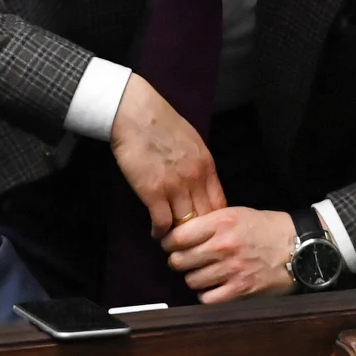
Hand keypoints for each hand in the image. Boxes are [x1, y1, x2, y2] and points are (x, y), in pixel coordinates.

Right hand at [109, 73, 225, 238]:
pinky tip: (156, 233)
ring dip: (179, 236)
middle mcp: (195, 180)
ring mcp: (175, 187)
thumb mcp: (191, 142)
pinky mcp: (153, 192)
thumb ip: (198, 165)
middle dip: (200, 234)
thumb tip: (199, 183)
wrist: (136, 114)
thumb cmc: (160, 123)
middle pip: (205, 218)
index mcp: (206, 166)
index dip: (214, 221)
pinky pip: (162, 222)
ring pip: (185, 225)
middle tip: (191, 242)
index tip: (206, 228)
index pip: (220, 205)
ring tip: (173, 241)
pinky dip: (160, 232)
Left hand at [161, 207, 297, 302]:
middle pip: (180, 260)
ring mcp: (232, 269)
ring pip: (191, 280)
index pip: (178, 236)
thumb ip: (210, 222)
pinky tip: (212, 287)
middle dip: (177, 261)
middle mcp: (224, 245)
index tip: (169, 245)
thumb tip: (181, 233)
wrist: (300, 248)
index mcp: (222, 222)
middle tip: (183, 260)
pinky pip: (208, 299)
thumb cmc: (267, 228)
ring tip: (201, 273)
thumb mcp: (237, 213)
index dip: (169, 242)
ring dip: (193, 278)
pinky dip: (206, 295)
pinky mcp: (241, 290)